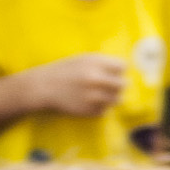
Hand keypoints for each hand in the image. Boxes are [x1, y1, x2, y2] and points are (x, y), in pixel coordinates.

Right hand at [17, 52, 137, 119]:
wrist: (43, 87)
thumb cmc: (65, 71)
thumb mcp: (83, 59)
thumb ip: (103, 63)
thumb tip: (126, 70)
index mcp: (94, 63)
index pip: (122, 67)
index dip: (118, 70)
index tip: (113, 73)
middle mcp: (95, 79)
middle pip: (123, 84)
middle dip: (118, 85)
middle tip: (110, 85)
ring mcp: (92, 96)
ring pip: (117, 99)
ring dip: (111, 97)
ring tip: (101, 94)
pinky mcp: (89, 110)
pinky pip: (105, 110)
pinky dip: (100, 107)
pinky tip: (90, 102)